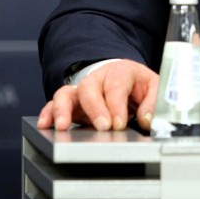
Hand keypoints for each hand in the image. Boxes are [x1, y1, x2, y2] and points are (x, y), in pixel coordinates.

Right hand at [37, 60, 158, 131]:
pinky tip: (44, 124)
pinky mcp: (72, 103)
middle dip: (94, 108)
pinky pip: (55, 104)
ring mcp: (82, 90)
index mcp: (120, 71)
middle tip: (102, 127)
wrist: (127, 78)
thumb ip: (153, 103)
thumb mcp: (155, 87)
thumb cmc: (139, 84)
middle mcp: (98, 78)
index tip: (119, 123)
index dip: (116, 105)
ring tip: (62, 126)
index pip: (115, 85)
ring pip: (67, 93)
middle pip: (89, 87)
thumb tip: (146, 119)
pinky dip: (48, 113)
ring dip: (63, 109)